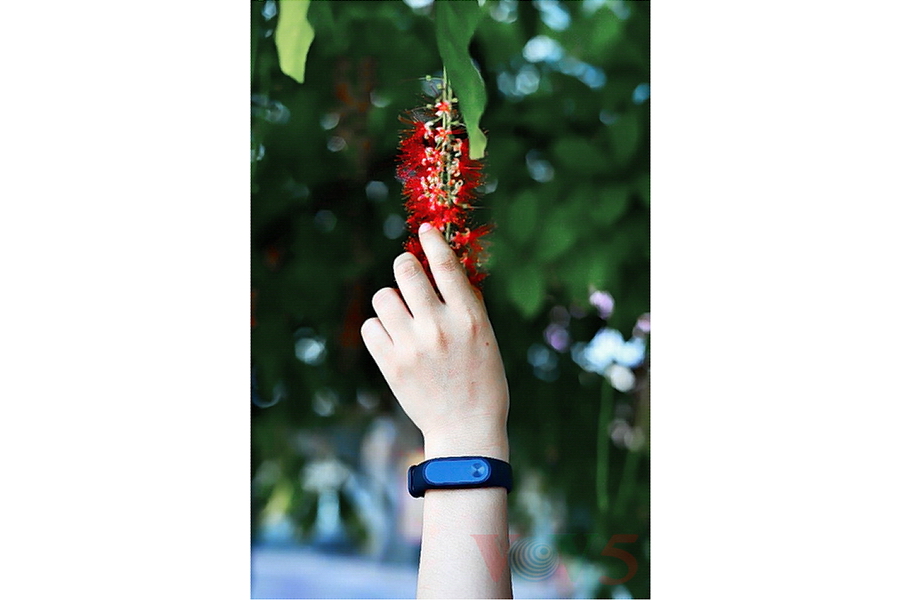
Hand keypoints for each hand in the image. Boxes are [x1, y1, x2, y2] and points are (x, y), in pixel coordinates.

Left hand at [361, 222, 508, 460]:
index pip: (445, 264)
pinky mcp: (391, 365)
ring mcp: (412, 346)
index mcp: (469, 317)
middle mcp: (439, 326)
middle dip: (404, 266)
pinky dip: (378, 328)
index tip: (425, 230)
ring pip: (382, 297)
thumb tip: (445, 268)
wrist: (466, 429)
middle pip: (405, 271)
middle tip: (407, 273)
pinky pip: (369, 327)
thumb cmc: (482, 381)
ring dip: (390, 300)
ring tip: (401, 316)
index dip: (433, 241)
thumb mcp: (486, 338)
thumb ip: (466, 303)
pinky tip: (393, 339)